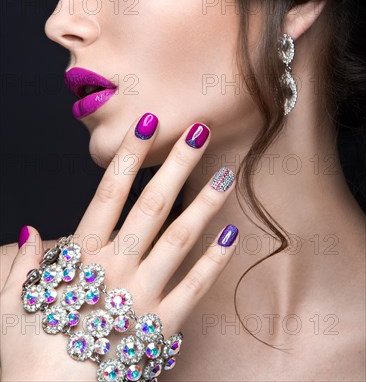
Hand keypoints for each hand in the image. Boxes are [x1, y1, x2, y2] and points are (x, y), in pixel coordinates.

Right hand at [0, 114, 237, 380]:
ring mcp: (141, 295)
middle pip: (151, 204)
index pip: (109, 192)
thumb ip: (22, 265)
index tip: (147, 124)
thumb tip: (30, 230)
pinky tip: (232, 234)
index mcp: (81, 258)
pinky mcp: (161, 326)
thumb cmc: (27, 358)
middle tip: (200, 131)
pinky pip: (194, 288)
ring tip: (227, 174)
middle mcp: (115, 268)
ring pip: (178, 239)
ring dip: (203, 203)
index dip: (129, 155)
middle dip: (176, 164)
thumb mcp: (10, 307)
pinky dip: (215, 261)